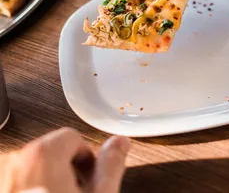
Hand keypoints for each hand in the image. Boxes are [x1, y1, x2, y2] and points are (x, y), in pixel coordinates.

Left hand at [0, 127, 130, 192]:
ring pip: (33, 166)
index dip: (85, 158)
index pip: (72, 137)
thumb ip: (111, 164)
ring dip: (47, 179)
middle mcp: (14, 161)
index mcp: (42, 155)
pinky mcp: (0, 185)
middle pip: (51, 151)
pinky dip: (28, 186)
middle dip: (66, 169)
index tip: (88, 177)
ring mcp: (3, 176)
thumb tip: (121, 142)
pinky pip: (16, 178)